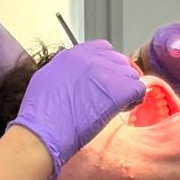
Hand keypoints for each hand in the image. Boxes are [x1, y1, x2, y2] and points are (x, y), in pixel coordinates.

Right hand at [9, 41, 145, 179]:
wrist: (44, 130)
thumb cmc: (41, 113)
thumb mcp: (47, 79)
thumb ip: (65, 71)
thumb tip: (76, 77)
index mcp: (73, 54)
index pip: (103, 49)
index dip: (107, 65)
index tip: (105, 80)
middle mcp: (91, 58)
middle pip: (120, 61)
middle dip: (119, 77)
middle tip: (111, 95)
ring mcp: (106, 72)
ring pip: (131, 75)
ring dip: (126, 89)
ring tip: (116, 105)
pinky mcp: (118, 90)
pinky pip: (138, 89)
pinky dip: (134, 100)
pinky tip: (122, 109)